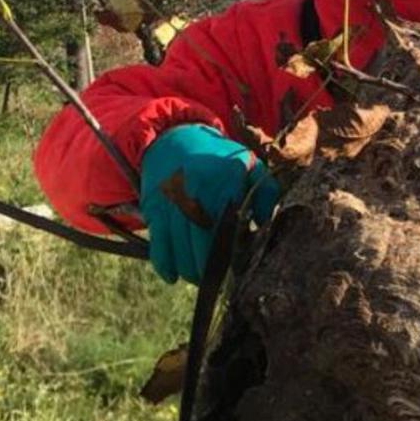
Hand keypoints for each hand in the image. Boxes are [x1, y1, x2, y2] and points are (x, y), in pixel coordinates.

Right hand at [139, 124, 279, 283]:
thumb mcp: (249, 165)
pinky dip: (165, 265)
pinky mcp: (153, 210)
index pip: (228, 228)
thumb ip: (265, 193)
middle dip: (211, 268)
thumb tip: (266, 224)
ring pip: (180, 249)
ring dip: (190, 271)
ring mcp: (171, 203)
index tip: (237, 269)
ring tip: (202, 280)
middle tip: (220, 281)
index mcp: (222, 182)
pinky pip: (158, 245)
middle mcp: (194, 193)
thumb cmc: (218, 159)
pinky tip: (174, 277)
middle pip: (202, 244)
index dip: (232, 254)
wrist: (174, 139)